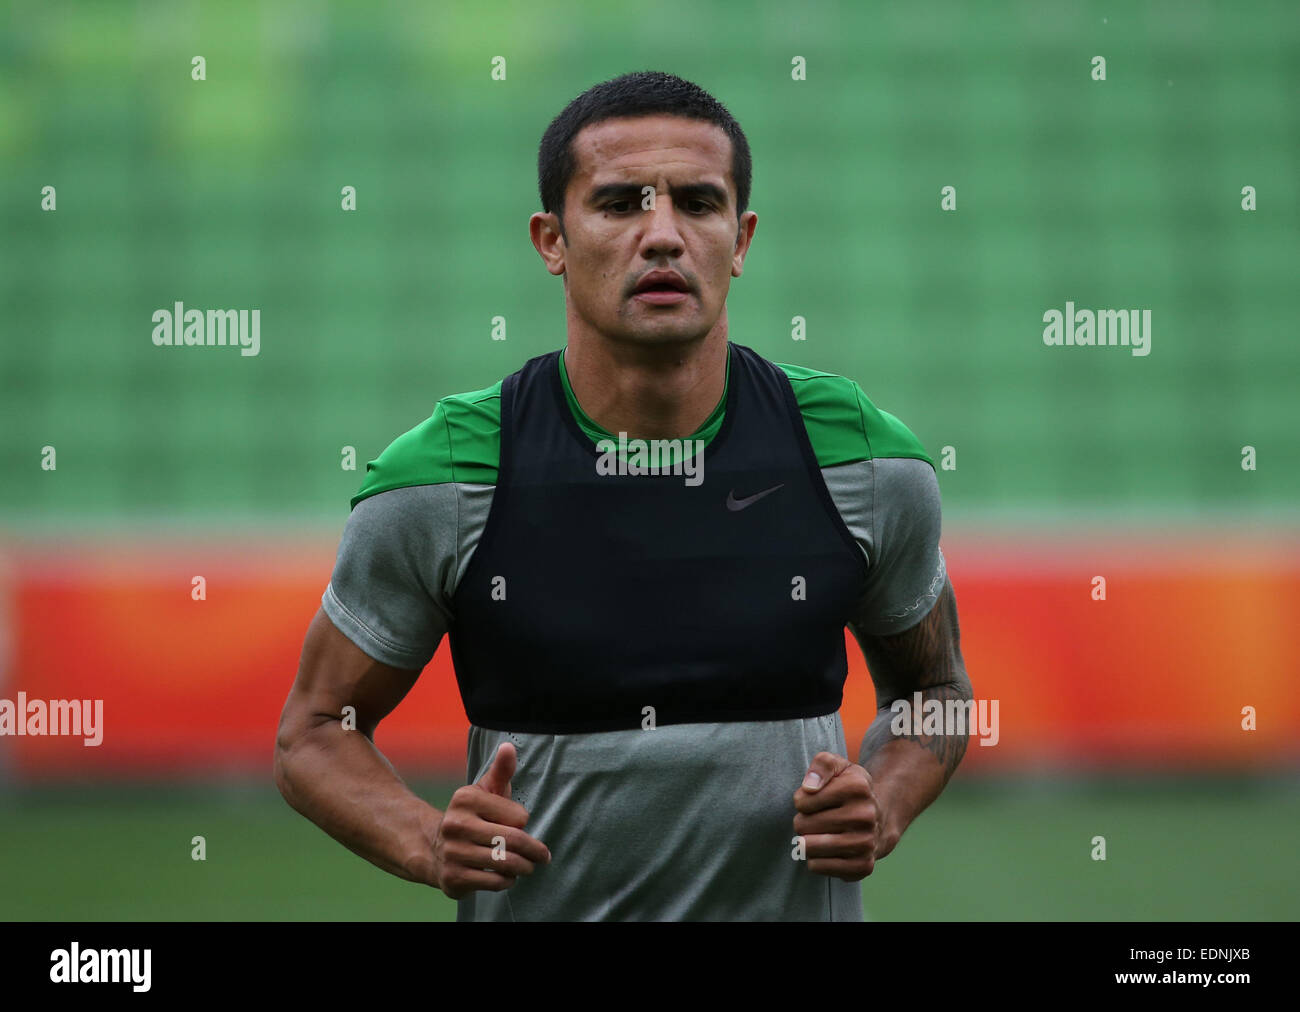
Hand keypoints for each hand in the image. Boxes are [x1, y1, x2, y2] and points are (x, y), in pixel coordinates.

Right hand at [431, 742, 551, 898]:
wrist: (434, 848)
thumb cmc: (473, 816)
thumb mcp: (486, 790)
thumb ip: (501, 770)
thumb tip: (509, 746)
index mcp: (465, 798)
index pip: (518, 816)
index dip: (523, 821)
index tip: (519, 824)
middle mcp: (455, 824)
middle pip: (513, 840)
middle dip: (534, 851)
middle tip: (542, 857)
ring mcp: (452, 853)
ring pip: (505, 864)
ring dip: (523, 867)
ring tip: (527, 866)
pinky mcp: (453, 878)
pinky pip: (494, 882)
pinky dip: (507, 881)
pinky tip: (507, 876)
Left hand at [793, 751, 884, 880]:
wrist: (878, 818)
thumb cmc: (848, 789)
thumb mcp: (838, 766)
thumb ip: (822, 764)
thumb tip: (809, 787)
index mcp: (858, 787)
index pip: (802, 801)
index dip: (802, 800)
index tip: (815, 799)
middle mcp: (866, 816)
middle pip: (802, 825)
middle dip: (802, 822)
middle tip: (817, 818)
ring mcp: (866, 843)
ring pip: (808, 848)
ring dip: (807, 841)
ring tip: (820, 833)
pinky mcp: (863, 866)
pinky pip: (818, 867)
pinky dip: (815, 860)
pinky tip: (827, 850)